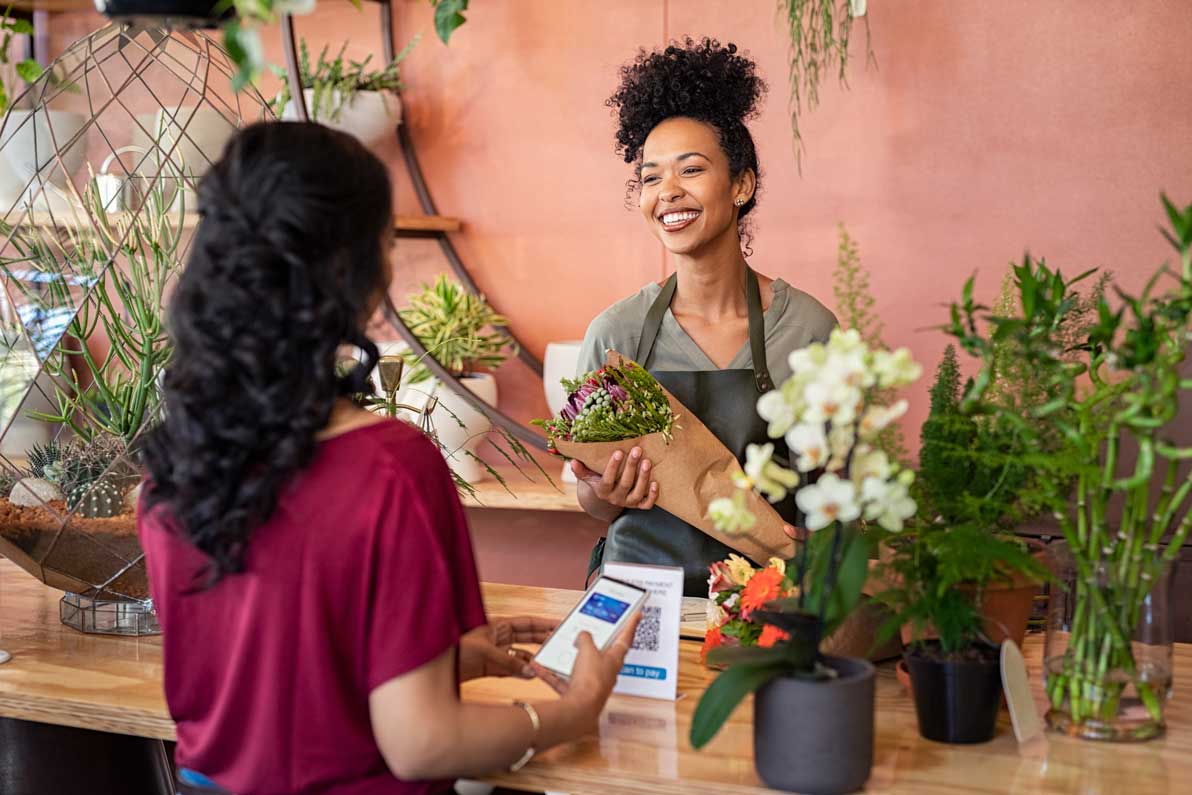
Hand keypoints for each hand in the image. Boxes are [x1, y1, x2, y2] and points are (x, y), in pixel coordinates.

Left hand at [459, 616, 556, 681]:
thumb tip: (530, 671)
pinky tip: (531, 675)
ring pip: (521, 655)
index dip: (544, 623)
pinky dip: (522, 672)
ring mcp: (495, 653)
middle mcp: (498, 639)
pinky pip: (512, 669)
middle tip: (560, 643)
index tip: (559, 625)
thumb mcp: (485, 653)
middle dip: (543, 639)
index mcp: (497, 627)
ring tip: (548, 663)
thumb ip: (509, 662)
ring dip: (533, 659)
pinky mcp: (490, 668)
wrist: (435, 669)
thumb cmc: (454, 650)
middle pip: (527, 637)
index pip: (527, 622)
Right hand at [531, 610, 641, 730]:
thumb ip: (585, 638)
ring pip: (579, 666)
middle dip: (592, 642)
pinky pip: (563, 679)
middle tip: (588, 631)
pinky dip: (552, 673)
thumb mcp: (587, 649)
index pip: (626, 637)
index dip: (631, 624)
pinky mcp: (577, 692)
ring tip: (558, 648)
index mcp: (615, 658)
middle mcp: (606, 672)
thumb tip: (583, 636)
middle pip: (601, 652)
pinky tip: (542, 666)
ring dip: (568, 658)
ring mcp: (591, 683)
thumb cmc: (591, 681)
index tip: (637, 615)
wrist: (579, 708)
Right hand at [572, 447, 657, 509]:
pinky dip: (653, 495)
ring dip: (643, 478)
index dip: (613, 467)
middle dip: (631, 466)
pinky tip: (655, 482)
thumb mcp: (589, 476)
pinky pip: (647, 504)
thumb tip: (573, 461)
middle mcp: (615, 499)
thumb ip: (581, 470)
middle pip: (625, 484)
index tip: (619, 451)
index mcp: (602, 491)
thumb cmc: (599, 480)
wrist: (609, 498)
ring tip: (647, 462)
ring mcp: (628, 503)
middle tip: (637, 450)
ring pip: (637, 493)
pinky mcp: (639, 506)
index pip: (607, 480)